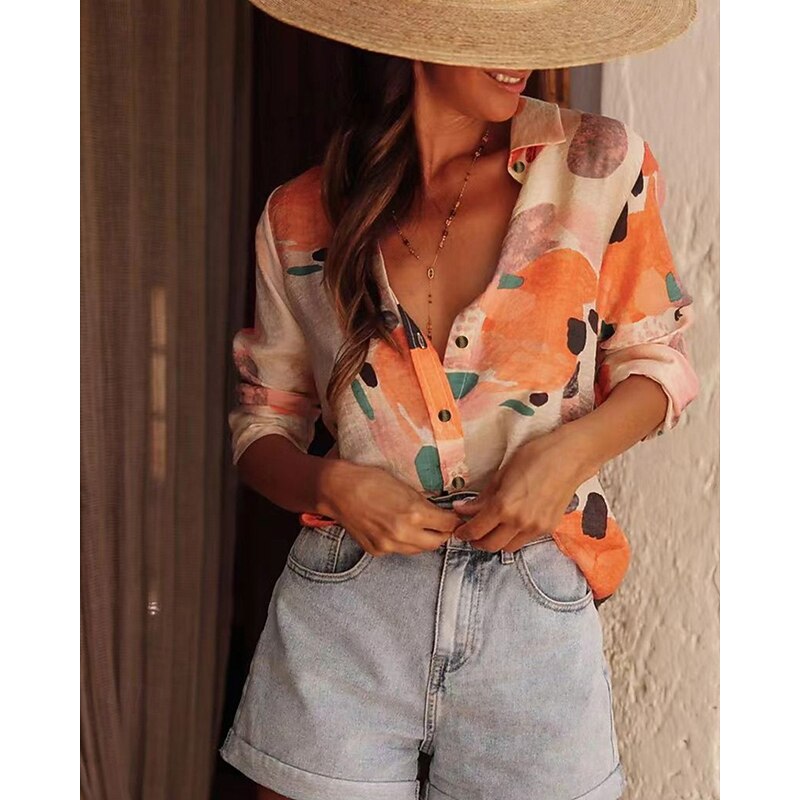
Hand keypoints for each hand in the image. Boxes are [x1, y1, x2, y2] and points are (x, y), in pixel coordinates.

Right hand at [324, 463, 461, 556]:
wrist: (337, 490)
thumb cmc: (369, 480)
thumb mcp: (403, 485)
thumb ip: (422, 502)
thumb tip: (438, 512)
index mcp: (414, 513)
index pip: (447, 524)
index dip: (453, 520)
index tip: (454, 517)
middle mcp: (403, 534)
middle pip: (436, 543)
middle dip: (441, 533)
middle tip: (441, 524)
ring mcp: (388, 545)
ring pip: (417, 550)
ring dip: (423, 540)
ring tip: (419, 526)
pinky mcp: (376, 550)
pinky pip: (398, 550)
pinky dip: (402, 542)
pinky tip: (395, 529)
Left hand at [451, 427, 595, 552]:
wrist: (570, 457)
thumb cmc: (535, 457)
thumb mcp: (502, 473)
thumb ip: (483, 497)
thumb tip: (463, 509)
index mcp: (504, 507)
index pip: (476, 530)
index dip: (463, 532)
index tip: (459, 530)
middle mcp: (519, 522)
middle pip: (490, 545)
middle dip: (477, 541)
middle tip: (471, 531)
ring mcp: (536, 528)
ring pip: (508, 547)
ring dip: (496, 541)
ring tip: (491, 529)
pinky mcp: (548, 528)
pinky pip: (525, 541)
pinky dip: (513, 537)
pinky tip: (511, 524)